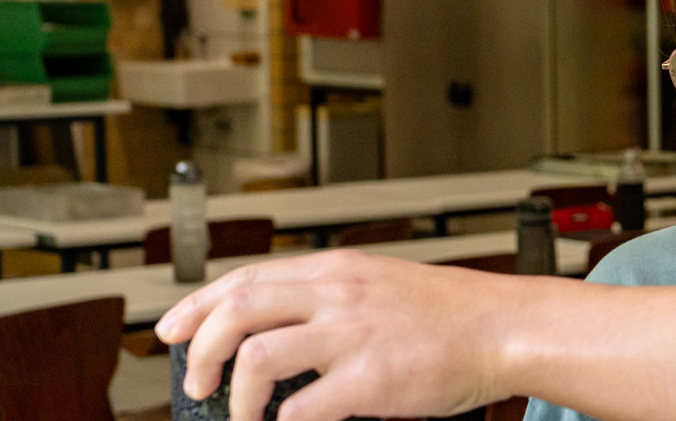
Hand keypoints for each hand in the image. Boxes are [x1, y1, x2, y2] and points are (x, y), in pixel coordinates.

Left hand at [155, 249, 521, 420]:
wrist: (505, 328)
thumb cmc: (451, 316)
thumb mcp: (380, 285)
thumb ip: (329, 299)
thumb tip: (273, 329)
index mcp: (336, 270)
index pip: (243, 278)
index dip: (196, 307)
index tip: (170, 331)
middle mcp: (338, 294)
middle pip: (237, 310)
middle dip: (199, 350)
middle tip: (194, 381)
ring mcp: (353, 335)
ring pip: (257, 357)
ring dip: (236, 396)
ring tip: (244, 415)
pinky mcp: (371, 379)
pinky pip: (302, 408)